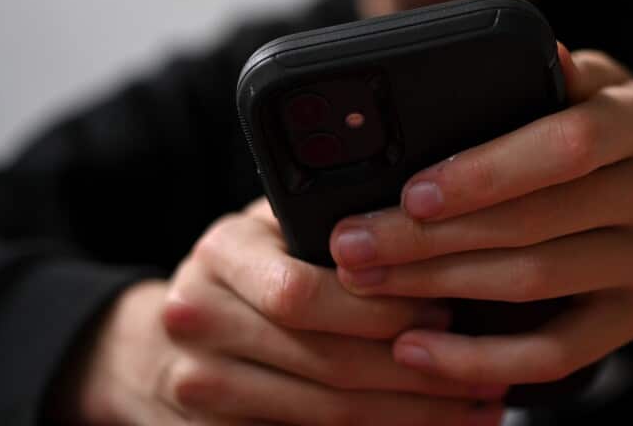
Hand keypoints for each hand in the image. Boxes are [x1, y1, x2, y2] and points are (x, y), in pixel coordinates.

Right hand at [54, 198, 506, 424]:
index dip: (382, 309)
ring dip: (410, 416)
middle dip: (415, 372)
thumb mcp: (270, 232)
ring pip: (324, 412)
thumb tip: (435, 231)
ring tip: (475, 408)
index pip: (304, 291)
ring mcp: (199, 386)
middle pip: (324, 360)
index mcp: (221, 253)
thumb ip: (329, 226)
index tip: (446, 310)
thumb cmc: (242, 275)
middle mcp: (198, 318)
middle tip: (483, 371)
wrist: (149, 348)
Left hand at [326, 45, 632, 386]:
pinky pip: (558, 353)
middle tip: (354, 243)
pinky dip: (484, 360)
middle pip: (535, 223)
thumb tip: (519, 53)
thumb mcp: (614, 87)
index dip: (488, 171)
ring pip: (536, 284)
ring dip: (441, 288)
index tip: (411, 190)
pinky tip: (420, 352)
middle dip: (430, 237)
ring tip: (367, 284)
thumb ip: (562, 75)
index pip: (567, 147)